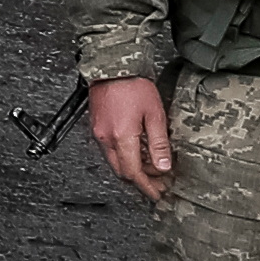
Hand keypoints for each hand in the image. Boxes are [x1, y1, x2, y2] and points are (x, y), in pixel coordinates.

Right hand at [89, 75, 173, 203]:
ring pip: (115, 162)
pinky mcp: (96, 127)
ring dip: (132, 168)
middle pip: (122, 171)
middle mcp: (106, 138)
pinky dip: (124, 156)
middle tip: (157, 183)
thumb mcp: (154, 115)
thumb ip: (158, 144)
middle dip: (140, 180)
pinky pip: (109, 150)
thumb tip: (163, 167)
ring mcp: (98, 133)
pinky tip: (136, 152)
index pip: (134, 172)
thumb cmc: (133, 86)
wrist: (112, 67)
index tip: (157, 193)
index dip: (147, 186)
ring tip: (151, 168)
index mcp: (121, 137)